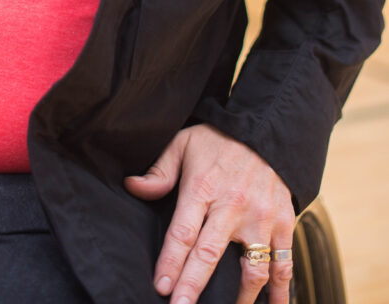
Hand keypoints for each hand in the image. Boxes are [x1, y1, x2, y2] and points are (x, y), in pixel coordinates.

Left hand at [124, 124, 294, 303]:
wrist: (265, 129)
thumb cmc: (218, 140)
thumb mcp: (183, 144)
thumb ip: (159, 170)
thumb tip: (132, 186)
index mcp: (203, 187)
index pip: (183, 232)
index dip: (171, 262)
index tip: (160, 286)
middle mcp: (233, 206)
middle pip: (210, 255)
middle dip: (193, 286)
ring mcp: (261, 217)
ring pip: (252, 269)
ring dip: (239, 299)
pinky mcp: (283, 223)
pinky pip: (283, 264)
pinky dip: (280, 291)